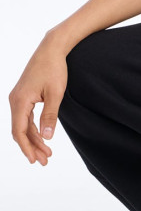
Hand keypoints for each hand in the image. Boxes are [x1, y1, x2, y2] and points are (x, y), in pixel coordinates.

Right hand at [8, 37, 68, 164]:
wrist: (52, 49)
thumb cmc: (54, 68)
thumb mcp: (55, 94)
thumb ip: (50, 116)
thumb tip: (46, 138)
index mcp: (20, 101)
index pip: (19, 131)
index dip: (26, 147)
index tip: (34, 160)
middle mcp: (15, 100)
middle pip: (20, 130)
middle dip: (32, 147)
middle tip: (44, 161)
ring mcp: (18, 98)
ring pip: (23, 125)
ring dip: (34, 139)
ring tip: (47, 153)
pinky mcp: (23, 96)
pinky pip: (25, 117)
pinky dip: (33, 128)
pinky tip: (42, 137)